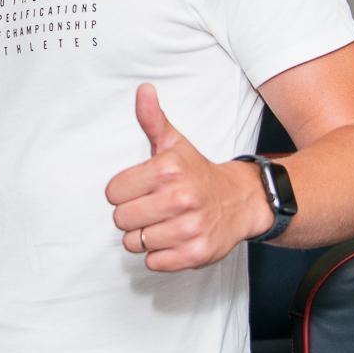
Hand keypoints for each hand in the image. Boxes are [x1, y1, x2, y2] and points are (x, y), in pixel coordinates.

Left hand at [104, 84, 272, 270]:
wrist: (240, 201)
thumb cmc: (198, 173)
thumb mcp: (174, 143)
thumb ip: (152, 119)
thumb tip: (143, 90)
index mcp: (168, 169)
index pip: (113, 192)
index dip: (124, 192)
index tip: (141, 188)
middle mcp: (180, 198)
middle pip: (121, 219)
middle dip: (132, 215)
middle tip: (152, 207)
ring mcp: (189, 228)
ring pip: (135, 242)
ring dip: (145, 236)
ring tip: (164, 222)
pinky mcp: (195, 254)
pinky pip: (153, 262)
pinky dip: (160, 254)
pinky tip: (174, 238)